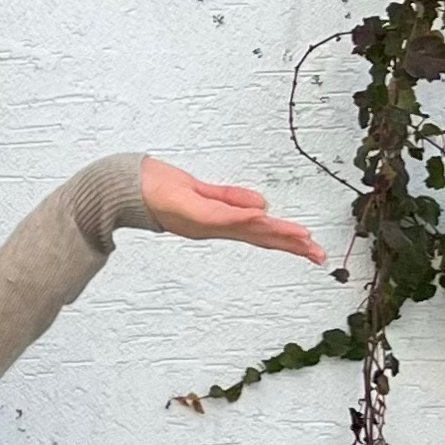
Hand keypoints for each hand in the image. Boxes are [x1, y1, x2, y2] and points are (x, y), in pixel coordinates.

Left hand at [138, 156, 325, 262]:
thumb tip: (264, 206)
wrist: (126, 189)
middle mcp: (215, 226)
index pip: (261, 233)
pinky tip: (262, 215)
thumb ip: (232, 199)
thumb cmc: (161, 189)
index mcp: (221, 223)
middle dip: (290, 246)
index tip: (313, 248)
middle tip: (318, 255)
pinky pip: (219, 215)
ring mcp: (203, 221)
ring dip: (274, 233)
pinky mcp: (190, 211)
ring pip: (245, 229)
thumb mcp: (204, 193)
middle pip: (259, 237)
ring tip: (301, 238)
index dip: (288, 241)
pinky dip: (240, 216)